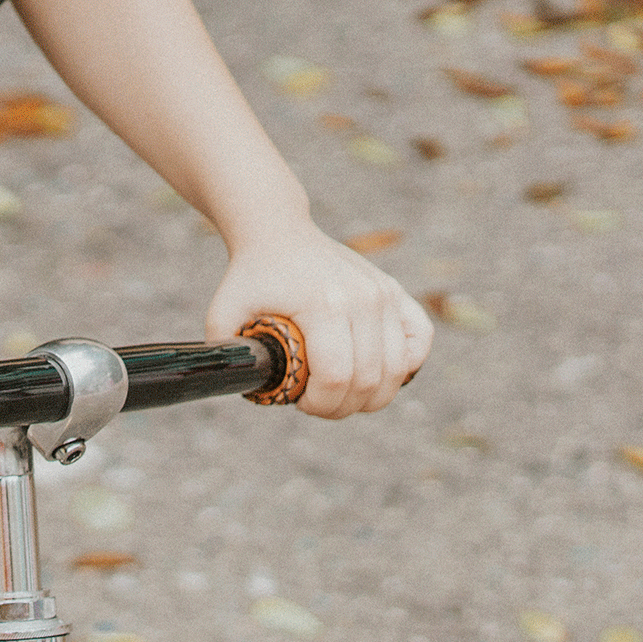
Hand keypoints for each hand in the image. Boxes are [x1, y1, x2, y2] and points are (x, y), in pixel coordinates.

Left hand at [204, 220, 432, 418]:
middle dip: (341, 407)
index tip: (299, 403)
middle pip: (369, 380)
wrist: (279, 235)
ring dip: (371, 396)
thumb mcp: (223, 318)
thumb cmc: (249, 280)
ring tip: (342, 394)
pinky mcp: (396, 293)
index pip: (335, 377)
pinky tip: (377, 373)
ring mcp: (384, 294)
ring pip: (397, 369)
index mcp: (323, 305)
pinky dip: (404, 366)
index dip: (319, 405)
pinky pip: (419, 340)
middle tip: (317, 403)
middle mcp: (363, 299)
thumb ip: (231, 359)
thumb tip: (248, 393)